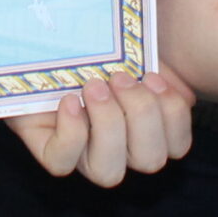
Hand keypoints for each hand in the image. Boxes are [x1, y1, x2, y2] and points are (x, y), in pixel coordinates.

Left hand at [3, 65, 194, 187]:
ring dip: (108, 125)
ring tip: (93, 86)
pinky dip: (70, 133)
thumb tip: (178, 65)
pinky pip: (62, 163)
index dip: (174, 116)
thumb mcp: (126, 44)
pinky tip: (68, 101)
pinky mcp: (49, 151)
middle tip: (119, 77)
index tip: (152, 76)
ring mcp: (83, 155)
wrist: (39, 46)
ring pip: (109, 172)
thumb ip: (152, 51)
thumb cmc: (91, 46)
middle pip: (150, 160)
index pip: (177, 146)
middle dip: (141, 115)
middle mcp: (119, 149)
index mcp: (146, 126)